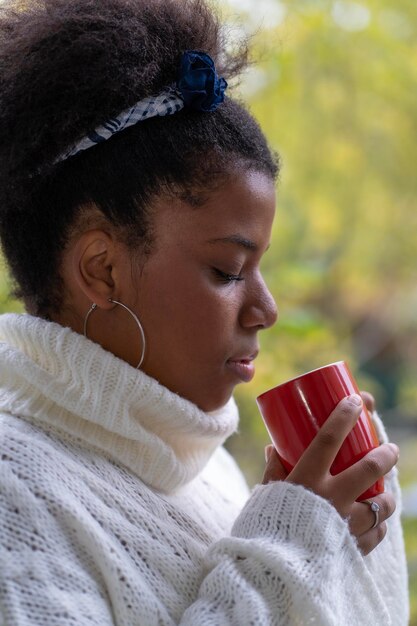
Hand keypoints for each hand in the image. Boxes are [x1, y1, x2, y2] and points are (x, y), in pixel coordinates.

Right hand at [262, 394, 398, 554]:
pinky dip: (378, 525)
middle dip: (386, 454)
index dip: (345, 414)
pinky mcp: (353, 548)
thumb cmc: (265, 527)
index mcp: (306, 479)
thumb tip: (273, 448)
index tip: (356, 400)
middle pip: (370, 467)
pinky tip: (375, 522)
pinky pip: (376, 534)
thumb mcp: (267, 493)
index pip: (330, 437)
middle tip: (390, 449)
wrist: (271, 574)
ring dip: (387, 496)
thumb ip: (274, 470)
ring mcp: (345, 524)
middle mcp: (330, 498)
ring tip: (386, 493)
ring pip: (381, 504)